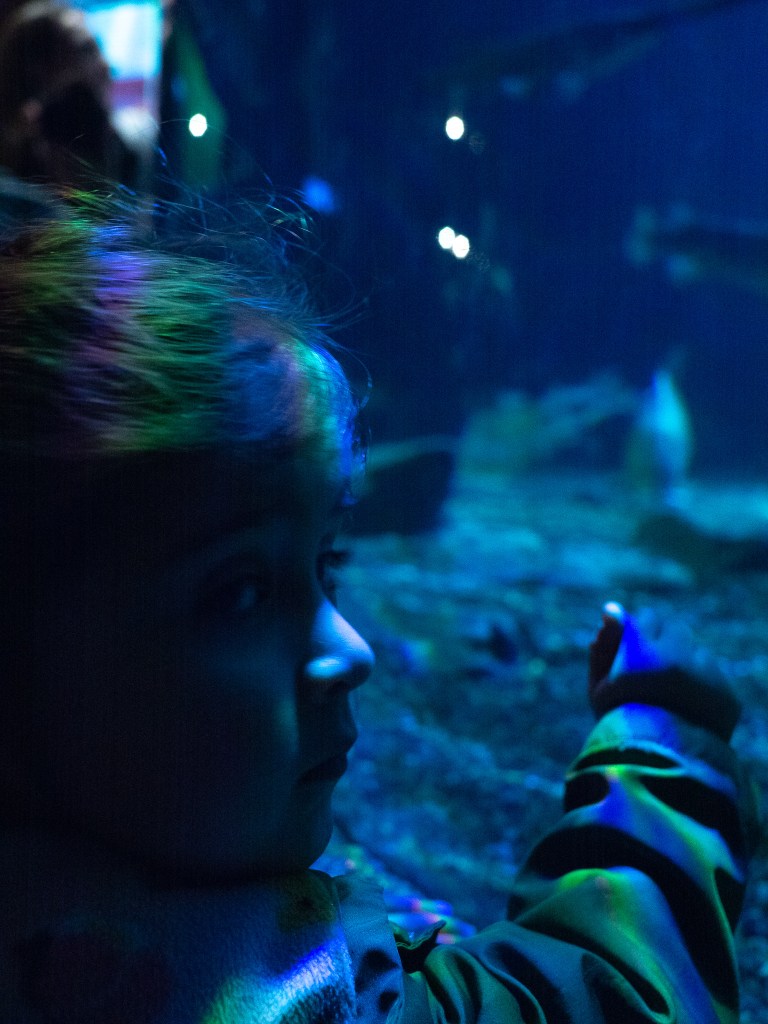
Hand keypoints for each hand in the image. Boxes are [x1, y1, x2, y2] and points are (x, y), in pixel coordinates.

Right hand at [588, 601, 740, 740]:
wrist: (657, 769)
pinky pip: (715, 679)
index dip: (637, 636)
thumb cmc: (619, 726)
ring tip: (671, 695)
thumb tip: (611, 609)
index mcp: (646, 652)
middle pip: (675, 630)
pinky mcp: (729, 696)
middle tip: (653, 672)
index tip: (632, 654)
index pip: (646, 618)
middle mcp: (682, 657)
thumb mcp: (600, 686)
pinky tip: (689, 708)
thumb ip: (604, 646)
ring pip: (698, 654)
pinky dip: (703, 688)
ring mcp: (710, 676)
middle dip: (664, 644)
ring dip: (686, 665)